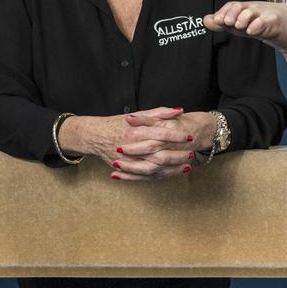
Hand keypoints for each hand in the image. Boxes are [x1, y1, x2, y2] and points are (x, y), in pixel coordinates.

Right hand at [61, 108, 203, 181]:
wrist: (95, 137)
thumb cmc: (118, 124)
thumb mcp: (138, 114)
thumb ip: (158, 113)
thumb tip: (179, 110)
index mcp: (137, 131)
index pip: (161, 134)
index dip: (177, 136)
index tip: (189, 136)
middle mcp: (134, 147)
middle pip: (160, 154)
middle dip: (177, 155)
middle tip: (191, 153)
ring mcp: (130, 161)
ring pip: (155, 168)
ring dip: (172, 169)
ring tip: (186, 167)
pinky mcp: (128, 170)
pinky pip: (146, 176)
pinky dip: (160, 176)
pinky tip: (172, 174)